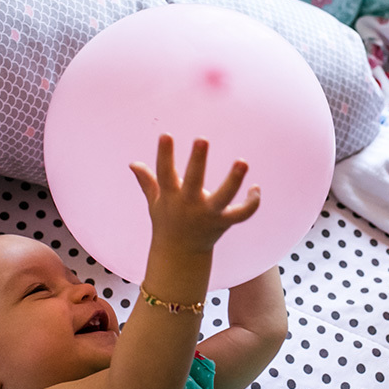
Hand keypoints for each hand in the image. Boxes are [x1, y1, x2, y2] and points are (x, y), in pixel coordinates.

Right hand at [130, 134, 260, 254]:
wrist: (179, 253)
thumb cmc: (167, 221)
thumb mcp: (155, 202)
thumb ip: (147, 182)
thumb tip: (133, 163)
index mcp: (170, 196)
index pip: (164, 173)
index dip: (164, 154)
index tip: (165, 135)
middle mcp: (189, 204)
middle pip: (193, 181)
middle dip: (197, 161)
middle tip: (201, 139)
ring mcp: (207, 214)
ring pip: (223, 197)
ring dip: (233, 180)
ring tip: (242, 161)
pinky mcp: (223, 223)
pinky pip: (241, 214)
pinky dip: (251, 203)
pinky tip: (255, 188)